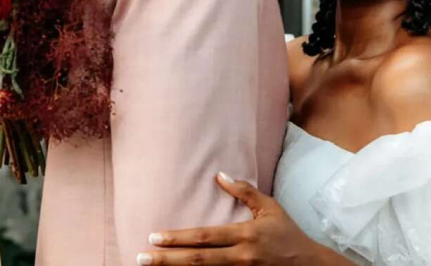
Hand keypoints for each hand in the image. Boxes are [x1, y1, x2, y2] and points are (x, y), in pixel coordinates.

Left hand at [137, 173, 349, 264]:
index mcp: (246, 235)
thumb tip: (219, 174)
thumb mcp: (270, 208)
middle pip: (198, 261)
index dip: (178, 238)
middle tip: (142, 257)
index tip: (154, 236)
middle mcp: (242, 258)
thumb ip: (244, 191)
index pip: (205, 237)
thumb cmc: (288, 234)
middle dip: (167, 260)